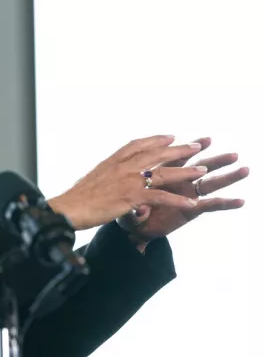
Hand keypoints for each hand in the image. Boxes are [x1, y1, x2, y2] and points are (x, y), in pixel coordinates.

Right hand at [47, 135, 207, 230]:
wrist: (68, 208)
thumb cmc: (75, 199)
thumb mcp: (91, 180)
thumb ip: (104, 176)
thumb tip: (106, 177)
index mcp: (111, 161)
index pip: (137, 145)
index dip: (155, 139)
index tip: (170, 136)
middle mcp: (122, 167)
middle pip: (156, 154)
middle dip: (178, 149)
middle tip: (196, 145)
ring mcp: (128, 181)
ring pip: (163, 173)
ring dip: (185, 171)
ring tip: (203, 170)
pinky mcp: (131, 197)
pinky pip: (160, 197)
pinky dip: (177, 200)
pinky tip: (190, 202)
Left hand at [117, 137, 248, 246]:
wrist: (131, 229)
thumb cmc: (127, 210)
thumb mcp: (126, 207)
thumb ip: (134, 206)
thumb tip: (140, 209)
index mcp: (161, 173)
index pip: (176, 158)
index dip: (191, 150)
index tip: (206, 140)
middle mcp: (176, 182)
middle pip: (197, 167)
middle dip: (215, 159)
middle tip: (232, 153)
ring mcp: (185, 195)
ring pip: (208, 183)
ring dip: (226, 176)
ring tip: (243, 169)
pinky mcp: (189, 211)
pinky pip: (208, 206)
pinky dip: (224, 204)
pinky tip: (240, 201)